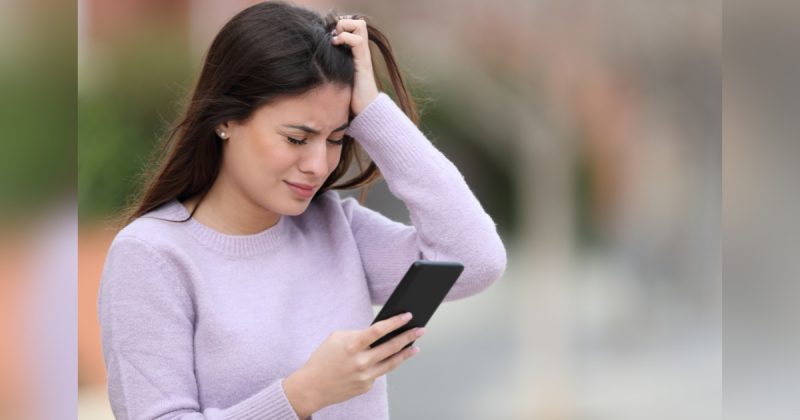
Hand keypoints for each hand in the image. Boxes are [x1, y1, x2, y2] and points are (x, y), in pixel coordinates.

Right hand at [283, 312, 423, 416]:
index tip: (407, 316)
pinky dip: (384, 364)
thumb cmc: (323, 359)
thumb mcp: (336, 339)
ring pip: (392, 363)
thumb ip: (357, 335)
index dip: (395, 322)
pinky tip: (391, 359)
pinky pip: (379, 372)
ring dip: (406, 353)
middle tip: (420, 330)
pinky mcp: (366, 386)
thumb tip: (378, 333)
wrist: (312, 387)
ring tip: (416, 346)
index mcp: (352, 345)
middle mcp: (361, 361)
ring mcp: (365, 376)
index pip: (379, 330)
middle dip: (409, 336)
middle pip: (391, 347)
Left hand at [330, 16, 379, 115]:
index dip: (342, 25)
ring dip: (345, 27)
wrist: (365, 110)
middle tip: (334, 34)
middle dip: (344, 23)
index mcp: (356, 52)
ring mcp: (363, 56)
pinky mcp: (363, 63)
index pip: (354, 26)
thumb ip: (334, 67)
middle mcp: (362, 51)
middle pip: (360, 22)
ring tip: (336, 39)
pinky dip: (345, 38)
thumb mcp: (339, 77)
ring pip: (360, 25)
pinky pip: (358, 41)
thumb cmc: (350, 97)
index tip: (330, 34)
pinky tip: (336, 44)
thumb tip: (314, 65)